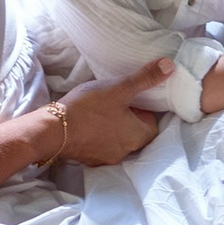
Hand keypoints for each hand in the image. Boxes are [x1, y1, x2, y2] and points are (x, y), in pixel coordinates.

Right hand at [51, 70, 170, 166]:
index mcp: (137, 136)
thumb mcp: (119, 88)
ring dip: (113, 126)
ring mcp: (106, 157)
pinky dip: (98, 134)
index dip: (145, 109)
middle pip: (136, 133)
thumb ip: (145, 78)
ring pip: (118, 139)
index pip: (152, 124)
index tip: (133, 98)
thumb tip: (171, 66)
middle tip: (117, 101)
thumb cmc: (89, 108)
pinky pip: (100, 145)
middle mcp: (125, 151)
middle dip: (129, 118)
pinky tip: (88, 121)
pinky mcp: (89, 158)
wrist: (52, 130)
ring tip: (102, 109)